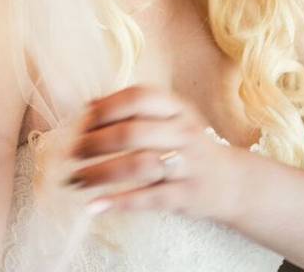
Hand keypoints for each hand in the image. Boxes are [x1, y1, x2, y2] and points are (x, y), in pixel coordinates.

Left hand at [65, 84, 247, 223]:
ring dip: (101, 174)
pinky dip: (119, 203)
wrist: (230, 181)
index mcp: (176, 108)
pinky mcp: (185, 196)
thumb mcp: (168, 118)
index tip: (83, 121)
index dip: (106, 107)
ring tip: (76, 180)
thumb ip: (133, 110)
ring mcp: (187, 165)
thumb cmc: (185, 145)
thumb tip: (88, 105)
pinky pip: (149, 198)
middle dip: (95, 143)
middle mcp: (183, 133)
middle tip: (73, 154)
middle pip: (133, 133)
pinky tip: (95, 205)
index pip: (138, 98)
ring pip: (139, 166)